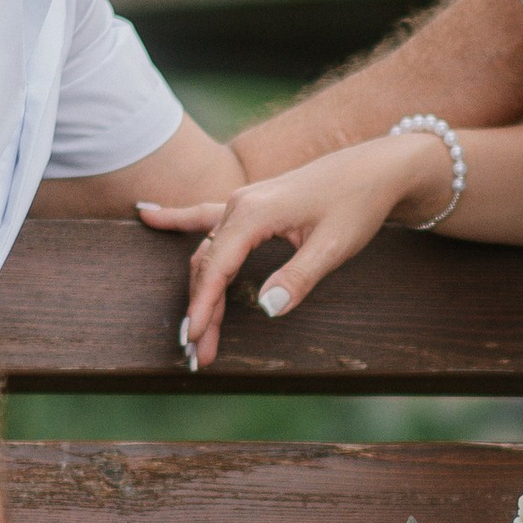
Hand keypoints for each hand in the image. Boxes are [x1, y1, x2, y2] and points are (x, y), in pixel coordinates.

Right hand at [139, 130, 445, 366]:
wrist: (375, 168)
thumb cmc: (357, 203)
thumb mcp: (335, 246)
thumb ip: (299, 276)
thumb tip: (267, 308)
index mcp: (253, 213)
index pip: (217, 268)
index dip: (204, 307)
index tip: (195, 339)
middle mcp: (239, 204)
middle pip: (208, 265)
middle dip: (201, 310)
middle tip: (197, 354)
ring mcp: (242, 202)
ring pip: (210, 253)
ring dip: (201, 292)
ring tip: (197, 332)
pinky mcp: (250, 204)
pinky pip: (204, 216)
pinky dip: (177, 219)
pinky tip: (146, 215)